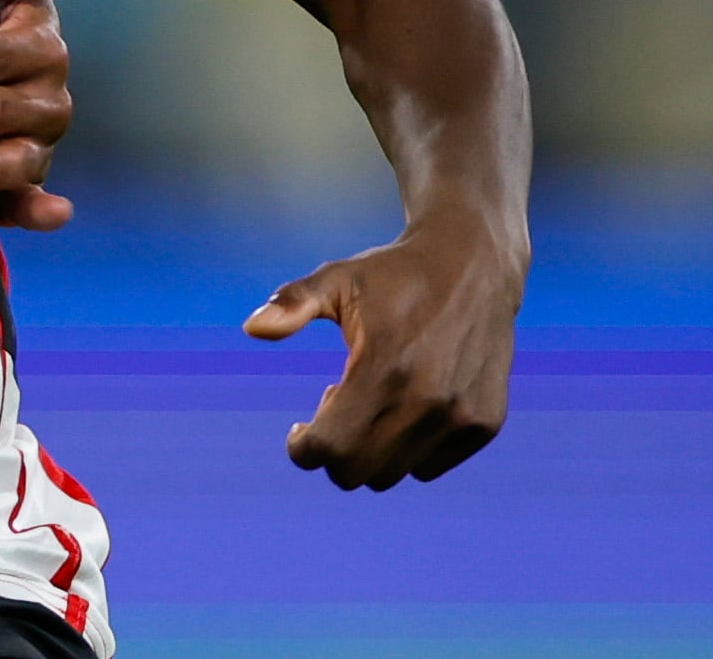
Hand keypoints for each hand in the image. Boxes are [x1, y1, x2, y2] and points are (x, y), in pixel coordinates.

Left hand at [244, 225, 518, 487]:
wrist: (474, 264)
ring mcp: (461, 415)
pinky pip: (430, 466)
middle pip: (358, 473)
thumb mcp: (336, 279)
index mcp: (384, 367)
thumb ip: (292, 305)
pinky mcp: (485, 423)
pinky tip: (401, 409)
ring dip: (369, 450)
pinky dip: (407, 451)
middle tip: (333, 406)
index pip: (331, 447)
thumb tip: (252, 327)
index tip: (299, 432)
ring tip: (367, 402)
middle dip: (332, 453)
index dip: (304, 449)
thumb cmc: (394, 274)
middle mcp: (427, 400)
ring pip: (394, 475)